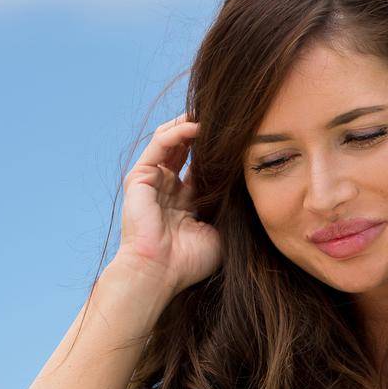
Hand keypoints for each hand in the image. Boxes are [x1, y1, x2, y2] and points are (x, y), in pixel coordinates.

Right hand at [115, 113, 222, 296]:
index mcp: (184, 201)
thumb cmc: (189, 261)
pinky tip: (197, 126)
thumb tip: (247, 185)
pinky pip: (160, 144)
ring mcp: (152, 181)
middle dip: (204, 131)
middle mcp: (167, 188)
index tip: (240, 138)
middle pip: (186, 148)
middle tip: (227, 119)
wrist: (159, 273)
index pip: (201, 166)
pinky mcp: (140, 176)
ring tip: (213, 115)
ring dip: (192, 124)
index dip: (218, 151)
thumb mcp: (218, 231)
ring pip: (172, 139)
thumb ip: (227, 208)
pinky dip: (178, 131)